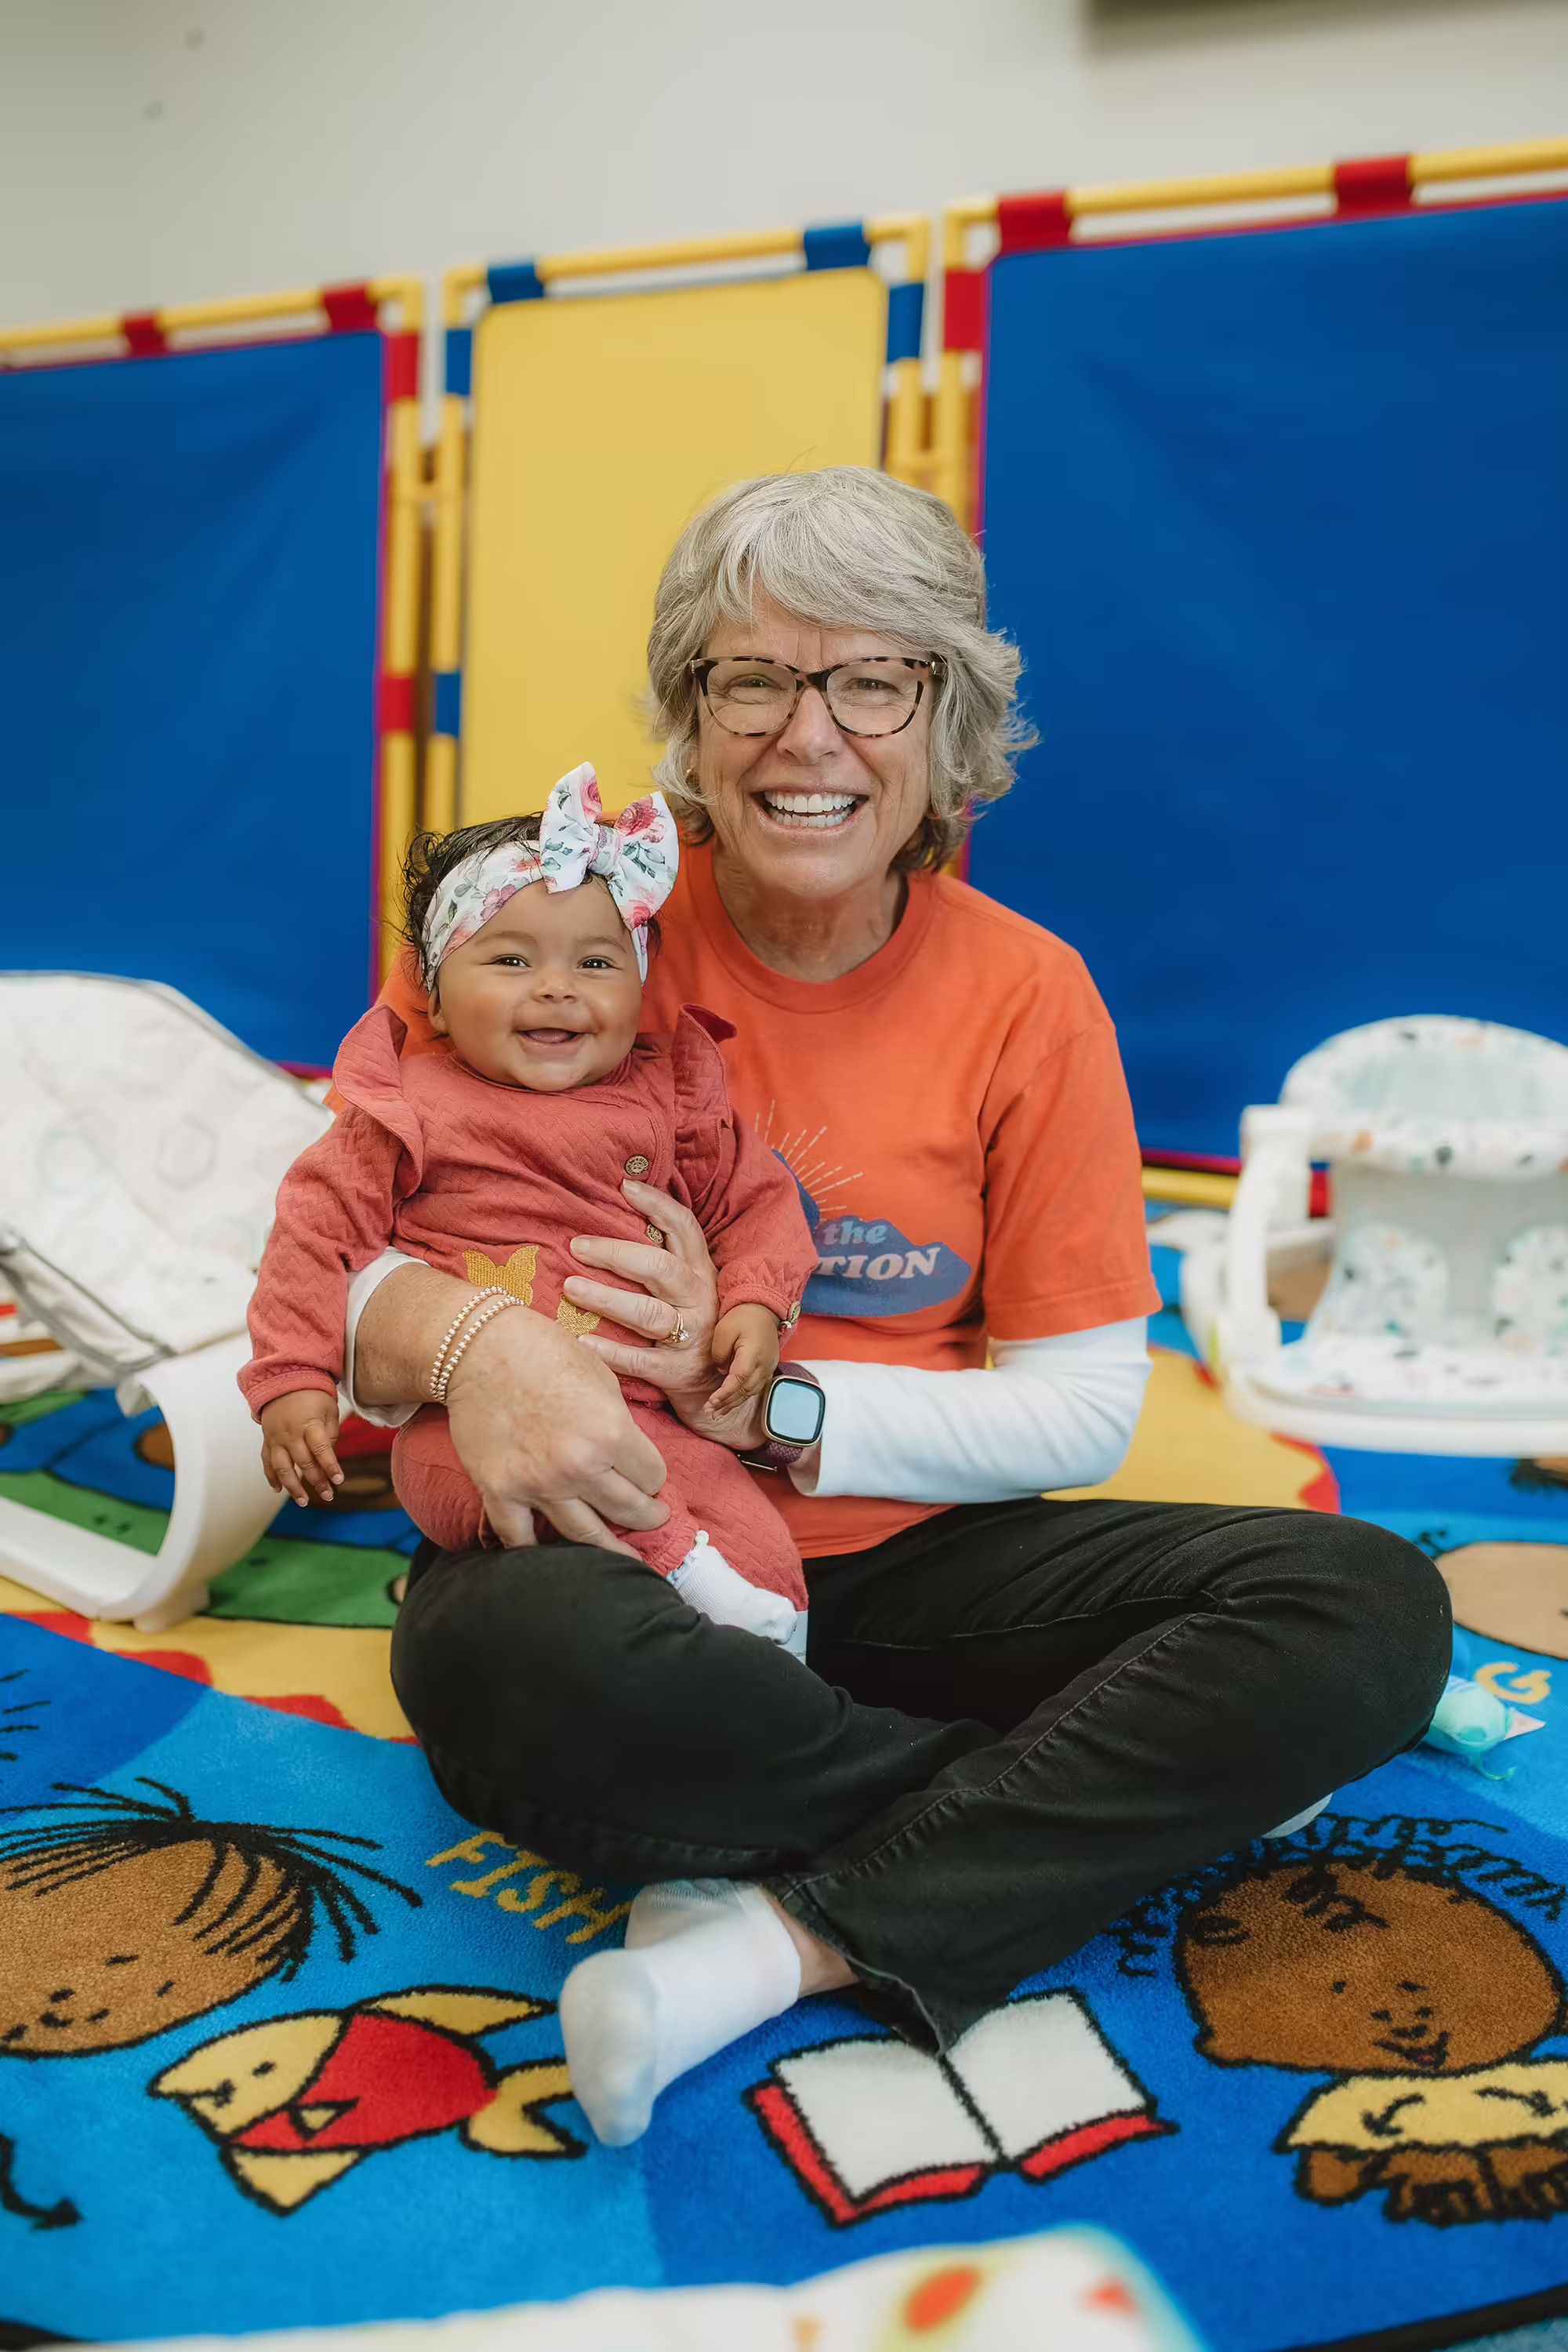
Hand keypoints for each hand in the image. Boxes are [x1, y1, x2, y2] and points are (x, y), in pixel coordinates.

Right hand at [260, 1391, 342, 1506]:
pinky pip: (267, 1462)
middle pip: (303, 1462)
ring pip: (282, 1467)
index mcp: (309, 1424)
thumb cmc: (313, 1396)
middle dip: (316, 1481)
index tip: (339, 1480)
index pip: (321, 1449)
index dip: (330, 1466)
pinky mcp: (267, 1440)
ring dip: (292, 1487)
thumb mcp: (329, 1409)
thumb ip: (331, 1434)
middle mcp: (290, 1433)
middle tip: (329, 1495)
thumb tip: (330, 1459)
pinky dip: (271, 1477)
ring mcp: (276, 1438)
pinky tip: (278, 1490)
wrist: (284, 1380)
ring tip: (303, 1501)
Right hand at [443, 1293, 670, 1554]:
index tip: (651, 1477)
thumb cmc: (544, 1351)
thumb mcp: (603, 1379)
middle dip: (649, 1517)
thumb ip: (620, 1425)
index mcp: (610, 1432)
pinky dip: (539, 1554)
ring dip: (612, 1550)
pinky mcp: (500, 1492)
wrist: (478, 1347)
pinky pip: (522, 1540)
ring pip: (586, 1537)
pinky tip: (556, 1562)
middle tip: (655, 1519)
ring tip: (627, 1559)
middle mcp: (578, 1466)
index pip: (653, 1477)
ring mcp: (538, 1484)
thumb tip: (633, 1459)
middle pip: (629, 1511)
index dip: (656, 1478)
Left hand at [563, 1181, 764, 1451]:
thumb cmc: (694, 1331)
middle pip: (660, 1269)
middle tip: (578, 1245)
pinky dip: (610, 1352)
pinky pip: (641, 1361)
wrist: (722, 1393)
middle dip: (616, 1253)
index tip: (624, 1186)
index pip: (684, 1229)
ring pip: (648, 1314)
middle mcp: (699, 1301)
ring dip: (607, 1299)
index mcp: (702, 1275)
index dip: (657, 1204)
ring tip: (571, 1287)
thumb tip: (614, 1222)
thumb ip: (664, 1262)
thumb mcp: (689, 1292)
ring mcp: (691, 1338)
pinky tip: (582, 1343)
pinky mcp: (677, 1373)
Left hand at [709, 1304, 779, 1415]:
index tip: (711, 1403)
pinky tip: (731, 1403)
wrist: (764, 1310)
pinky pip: (755, 1387)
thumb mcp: (723, 1329)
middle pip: (746, 1390)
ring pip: (751, 1392)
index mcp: (753, 1353)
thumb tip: (721, 1371)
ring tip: (717, 1413)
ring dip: (734, 1404)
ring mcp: (769, 1367)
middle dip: (727, 1403)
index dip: (725, 1394)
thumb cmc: (743, 1317)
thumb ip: (719, 1353)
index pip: (739, 1379)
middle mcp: (765, 1364)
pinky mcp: (768, 1369)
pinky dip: (742, 1397)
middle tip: (709, 1412)